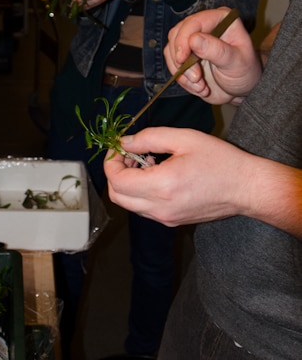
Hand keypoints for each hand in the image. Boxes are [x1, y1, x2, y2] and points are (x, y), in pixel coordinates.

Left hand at [105, 126, 301, 237]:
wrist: (247, 189)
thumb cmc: (221, 161)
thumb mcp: (184, 139)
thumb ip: (149, 138)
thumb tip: (124, 142)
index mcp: (162, 186)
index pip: (117, 181)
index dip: (111, 162)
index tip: (120, 147)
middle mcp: (160, 208)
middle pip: (117, 196)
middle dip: (116, 173)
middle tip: (131, 154)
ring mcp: (165, 218)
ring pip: (129, 204)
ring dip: (129, 183)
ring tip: (149, 162)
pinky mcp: (172, 221)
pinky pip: (144, 209)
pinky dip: (142, 192)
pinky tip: (159, 175)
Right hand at [165, 8, 262, 103]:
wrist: (241, 89)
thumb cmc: (245, 72)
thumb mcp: (236, 62)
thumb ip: (217, 50)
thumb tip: (193, 39)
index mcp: (220, 19)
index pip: (193, 22)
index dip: (183, 39)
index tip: (182, 59)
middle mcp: (204, 26)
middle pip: (177, 34)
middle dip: (181, 60)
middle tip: (196, 78)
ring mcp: (192, 40)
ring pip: (171, 50)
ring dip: (182, 72)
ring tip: (201, 86)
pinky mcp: (185, 55)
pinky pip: (172, 64)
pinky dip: (182, 78)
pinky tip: (198, 87)